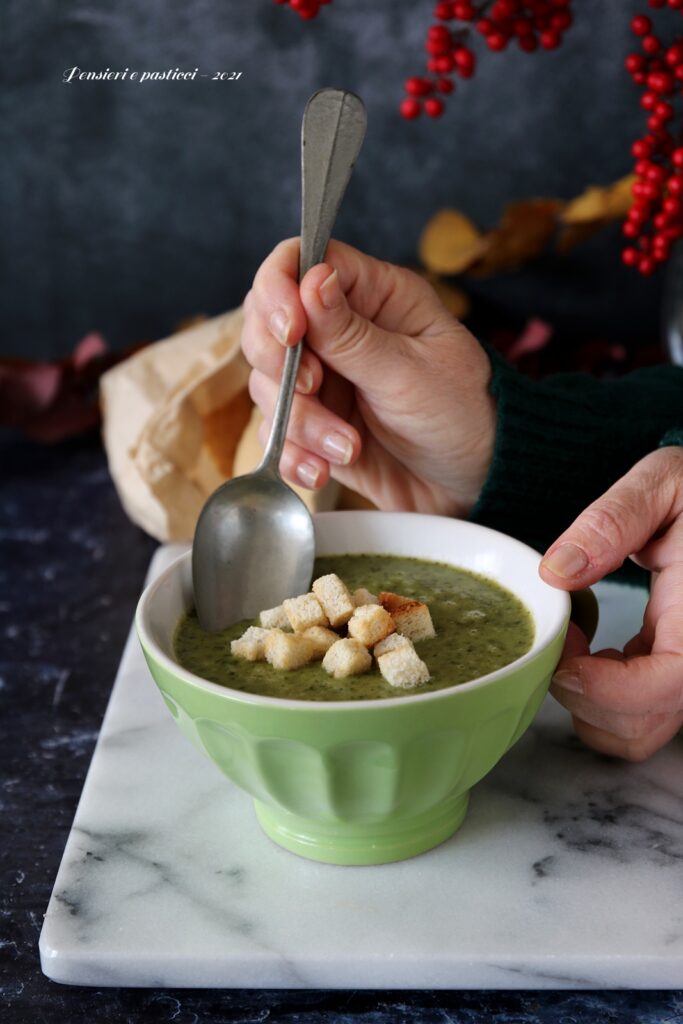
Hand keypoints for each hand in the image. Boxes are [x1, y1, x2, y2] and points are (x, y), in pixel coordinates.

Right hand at [241, 238, 495, 515]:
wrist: (472, 484)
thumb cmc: (463, 416)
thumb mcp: (412, 373)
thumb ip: (352, 335)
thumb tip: (310, 278)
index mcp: (374, 296)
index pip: (301, 261)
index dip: (280, 289)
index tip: (290, 331)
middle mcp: (340, 332)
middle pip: (266, 323)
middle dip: (278, 363)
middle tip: (313, 388)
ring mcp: (324, 379)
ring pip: (268, 385)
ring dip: (298, 422)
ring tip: (347, 448)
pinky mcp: (314, 425)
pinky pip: (276, 433)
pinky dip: (293, 454)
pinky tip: (323, 469)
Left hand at [540, 447, 682, 761]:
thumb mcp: (663, 482)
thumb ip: (613, 520)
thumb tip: (558, 570)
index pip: (668, 684)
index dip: (606, 688)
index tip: (560, 657)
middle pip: (644, 724)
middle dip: (584, 694)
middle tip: (559, 637)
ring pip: (638, 730)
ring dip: (590, 702)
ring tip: (572, 644)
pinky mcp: (676, 672)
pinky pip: (638, 713)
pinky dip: (602, 696)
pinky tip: (589, 652)